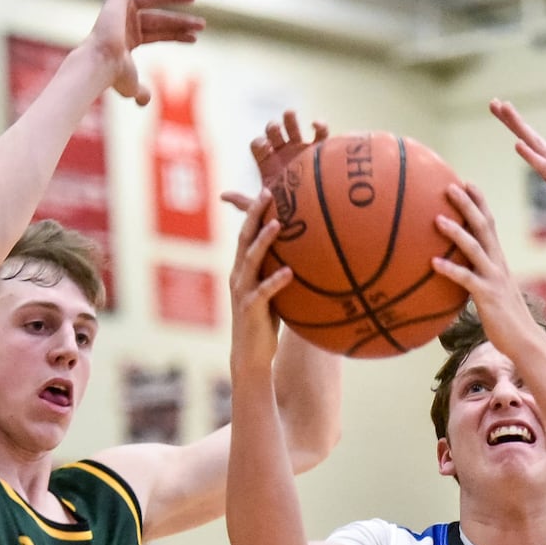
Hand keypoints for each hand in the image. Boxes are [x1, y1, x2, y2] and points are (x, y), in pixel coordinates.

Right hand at [85, 0, 203, 106]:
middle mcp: (124, 22)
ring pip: (152, 1)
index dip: (177, 35)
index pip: (159, 34)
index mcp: (128, 40)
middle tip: (203, 25)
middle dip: (182, 22)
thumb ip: (140, 92)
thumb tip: (144, 101)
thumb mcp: (132, 87)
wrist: (102, 63)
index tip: (196, 37)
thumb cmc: (115, 77)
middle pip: (160, 19)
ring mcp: (120, 9)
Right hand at [225, 188, 288, 371]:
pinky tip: (290, 272)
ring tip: (278, 224)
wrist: (251, 355)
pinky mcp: (251, 309)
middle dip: (254, 214)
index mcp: (243, 269)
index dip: (254, 212)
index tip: (267, 190)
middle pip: (244, 238)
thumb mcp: (272, 291)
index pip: (246, 234)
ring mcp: (243, 291)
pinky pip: (264, 292)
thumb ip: (280, 271)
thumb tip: (306, 255)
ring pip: (251, 260)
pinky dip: (276, 281)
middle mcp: (239, 275)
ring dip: (264, 241)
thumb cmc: (265, 322)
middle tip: (267, 193)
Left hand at [432, 182, 538, 353]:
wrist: (525, 340)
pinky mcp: (488, 296)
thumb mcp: (490, 291)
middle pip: (484, 226)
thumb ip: (476, 276)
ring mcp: (494, 279)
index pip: (490, 223)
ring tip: (437, 219)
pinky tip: (432, 263)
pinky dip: (450, 269)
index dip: (479, 202)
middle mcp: (498, 263)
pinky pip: (467, 279)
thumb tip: (453, 271)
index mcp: (498, 259)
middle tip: (450, 186)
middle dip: (468, 204)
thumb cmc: (504, 318)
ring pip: (475, 248)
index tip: (466, 182)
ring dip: (456, 232)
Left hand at [490, 98, 545, 243]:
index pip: (534, 147)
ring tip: (504, 108)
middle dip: (513, 121)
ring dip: (519, 128)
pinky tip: (517, 145)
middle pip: (532, 139)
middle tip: (494, 101)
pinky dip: (532, 157)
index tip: (501, 113)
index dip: (518, 130)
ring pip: (538, 147)